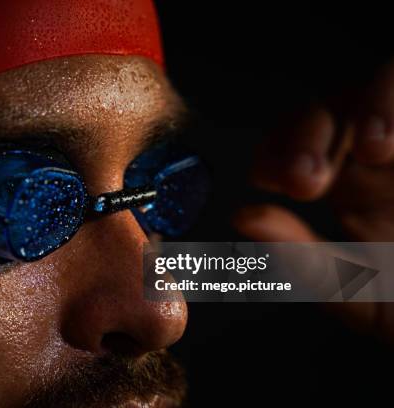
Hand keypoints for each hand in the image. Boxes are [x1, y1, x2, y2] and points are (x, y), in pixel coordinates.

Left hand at [234, 61, 393, 337]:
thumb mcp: (357, 292)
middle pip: (333, 108)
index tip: (264, 177)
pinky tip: (393, 144)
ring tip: (376, 150)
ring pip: (386, 82)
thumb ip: (300, 257)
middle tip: (305, 179)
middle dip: (309, 134)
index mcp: (352, 187)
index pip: (299, 141)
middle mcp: (384, 157)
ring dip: (372, 106)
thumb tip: (241, 215)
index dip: (277, 147)